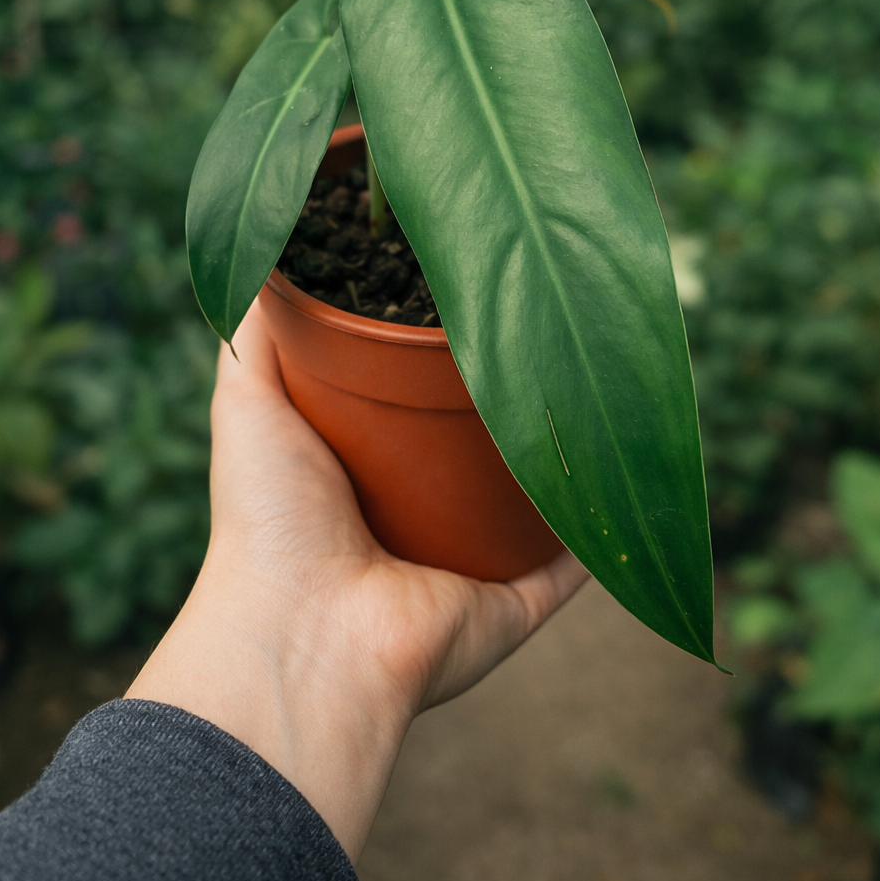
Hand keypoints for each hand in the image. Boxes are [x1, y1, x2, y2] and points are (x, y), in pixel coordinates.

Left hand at [128, 300, 586, 860]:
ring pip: (533, 495)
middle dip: (507, 393)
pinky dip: (606, 522)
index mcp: (358, 476)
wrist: (306, 635)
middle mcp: (416, 521)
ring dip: (564, 449)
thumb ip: (252, 329)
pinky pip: (577, 559)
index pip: (409, 401)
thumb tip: (261, 245)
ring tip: (598, 377)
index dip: (436, 351)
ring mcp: (470, 565)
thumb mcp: (246, 399)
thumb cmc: (267, 517)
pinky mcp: (518, 604)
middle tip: (544, 324)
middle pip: (477, 444)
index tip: (469, 287)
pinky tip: (633, 461)